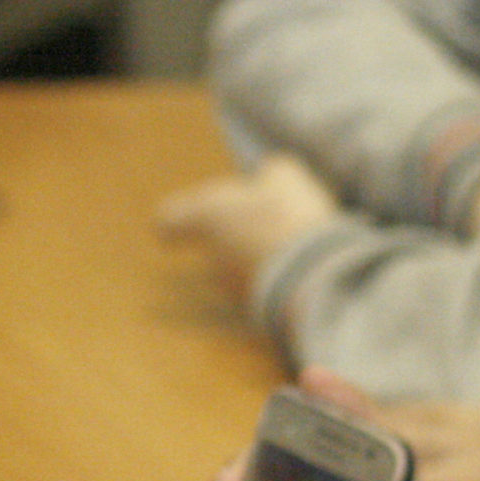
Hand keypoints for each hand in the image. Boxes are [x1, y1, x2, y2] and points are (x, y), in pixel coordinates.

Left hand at [158, 154, 342, 293]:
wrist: (311, 275)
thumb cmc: (287, 216)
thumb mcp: (284, 177)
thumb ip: (272, 172)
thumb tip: (272, 173)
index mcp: (204, 215)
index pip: (167, 221)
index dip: (176, 220)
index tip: (179, 225)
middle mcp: (211, 255)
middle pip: (212, 245)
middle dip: (234, 236)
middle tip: (264, 222)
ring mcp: (233, 286)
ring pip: (236, 269)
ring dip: (257, 258)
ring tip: (290, 246)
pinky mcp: (258, 308)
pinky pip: (264, 288)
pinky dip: (277, 278)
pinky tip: (303, 267)